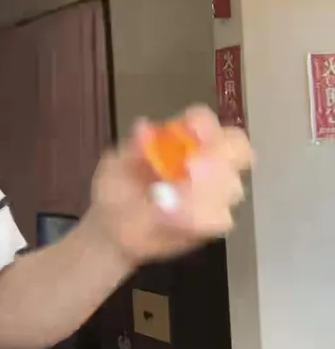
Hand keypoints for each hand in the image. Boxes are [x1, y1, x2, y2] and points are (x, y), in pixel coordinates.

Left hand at [86, 104, 254, 266]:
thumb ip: (131, 149)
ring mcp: (215, 193)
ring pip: (231, 187)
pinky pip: (219, 219)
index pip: (207, 122)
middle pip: (236, 150)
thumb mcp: (115, 166)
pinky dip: (195, 215)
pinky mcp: (212, 221)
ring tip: (170, 197)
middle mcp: (208, 162)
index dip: (204, 124)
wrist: (112, 226)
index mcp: (185, 140)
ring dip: (203, 190)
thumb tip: (143, 128)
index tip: (191, 130)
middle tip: (191, 167)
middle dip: (218, 157)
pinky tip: (170, 215)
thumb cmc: (118, 187)